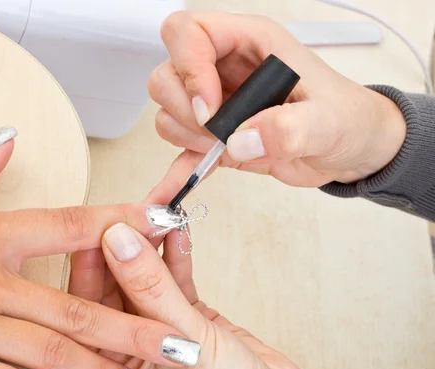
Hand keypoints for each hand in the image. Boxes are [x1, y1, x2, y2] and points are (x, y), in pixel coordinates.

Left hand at [72, 225, 347, 368]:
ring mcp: (155, 333)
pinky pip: (174, 282)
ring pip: (146, 280)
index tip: (106, 221)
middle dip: (127, 245)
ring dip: (154, 245)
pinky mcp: (186, 321)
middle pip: (115, 285)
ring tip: (160, 212)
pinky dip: (177, 257)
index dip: (95, 258)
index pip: (86, 303)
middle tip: (137, 210)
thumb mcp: (184, 343)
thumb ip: (150, 288)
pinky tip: (178, 231)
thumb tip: (117, 238)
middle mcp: (125, 351)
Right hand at [147, 10, 406, 195]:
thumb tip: (241, 140)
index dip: (189, 65)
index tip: (210, 106)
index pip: (189, 31)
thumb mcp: (329, 120)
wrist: (349, 149)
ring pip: (168, 110)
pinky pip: (182, 151)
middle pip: (168, 73)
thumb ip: (290, 127)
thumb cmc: (346, 118)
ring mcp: (217, 104)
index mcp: (250, 43)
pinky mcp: (217, 138)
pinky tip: (174, 190)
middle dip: (184, 108)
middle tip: (215, 130)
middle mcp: (226, 69)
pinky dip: (177, 171)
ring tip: (223, 148)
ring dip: (186, 135)